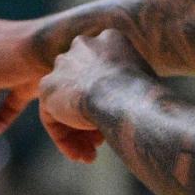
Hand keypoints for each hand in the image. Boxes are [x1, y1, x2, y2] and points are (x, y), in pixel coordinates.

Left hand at [38, 30, 149, 162]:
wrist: (122, 95)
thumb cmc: (145, 93)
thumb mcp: (147, 83)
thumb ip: (131, 86)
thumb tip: (140, 106)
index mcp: (110, 39)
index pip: (103, 71)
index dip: (111, 99)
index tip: (120, 118)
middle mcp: (83, 46)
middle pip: (83, 86)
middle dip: (92, 114)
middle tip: (103, 139)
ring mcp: (63, 65)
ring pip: (68, 103)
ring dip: (79, 131)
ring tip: (92, 154)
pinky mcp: (47, 87)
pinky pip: (52, 118)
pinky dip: (65, 139)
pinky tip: (80, 156)